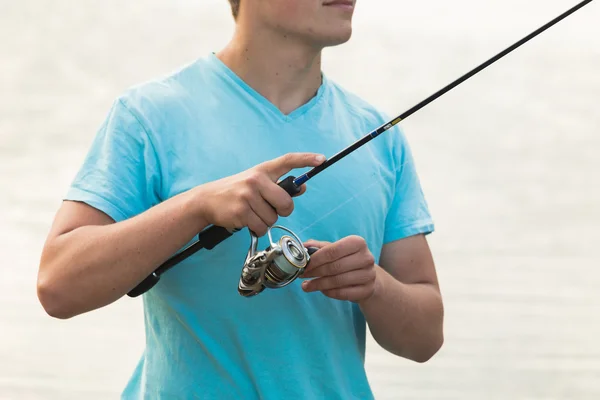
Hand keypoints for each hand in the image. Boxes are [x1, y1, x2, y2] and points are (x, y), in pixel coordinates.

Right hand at [192, 153, 324, 236]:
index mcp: (262, 170)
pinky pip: (262, 227)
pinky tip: (246, 220)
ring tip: (252, 213)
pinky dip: (257, 228)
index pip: (288, 160)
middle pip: (286, 203)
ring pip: (273, 219)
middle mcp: (256, 180)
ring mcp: (247, 195)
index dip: (306, 159)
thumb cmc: (236, 191)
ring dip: (266, 221)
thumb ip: (279, 185)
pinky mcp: (241, 211)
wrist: (206, 200)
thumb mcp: (257, 183)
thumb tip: (302, 187)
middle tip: (270, 209)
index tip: (321, 159)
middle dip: (282, 211)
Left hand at [301, 235, 377, 302]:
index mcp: (357, 243)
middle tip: (302, 276)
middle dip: (314, 272)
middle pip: (334, 267)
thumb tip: (303, 246)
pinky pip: (343, 293)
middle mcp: (366, 258)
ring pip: (337, 281)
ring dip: (318, 284)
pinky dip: (329, 293)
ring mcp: (369, 275)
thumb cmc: (347, 259)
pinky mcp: (368, 290)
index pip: (332, 251)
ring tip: (306, 286)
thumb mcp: (335, 249)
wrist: (367, 275)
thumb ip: (319, 247)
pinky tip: (322, 290)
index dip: (315, 259)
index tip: (303, 265)